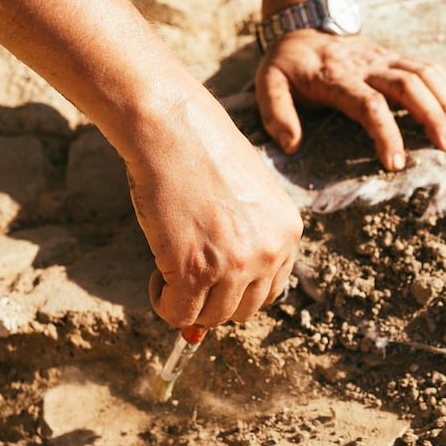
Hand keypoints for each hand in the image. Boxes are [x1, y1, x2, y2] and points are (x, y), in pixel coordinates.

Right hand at [123, 94, 302, 328]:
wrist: (172, 128)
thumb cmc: (201, 153)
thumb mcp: (241, 198)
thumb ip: (241, 243)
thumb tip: (210, 306)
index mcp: (288, 231)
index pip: (270, 289)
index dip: (238, 287)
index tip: (214, 272)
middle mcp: (270, 251)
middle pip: (244, 310)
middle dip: (215, 298)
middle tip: (189, 269)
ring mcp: (235, 264)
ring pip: (212, 317)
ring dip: (188, 302)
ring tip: (170, 267)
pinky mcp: (196, 270)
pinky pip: (180, 314)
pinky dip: (165, 303)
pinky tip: (157, 274)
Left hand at [256, 30, 445, 170]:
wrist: (303, 22)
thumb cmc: (287, 63)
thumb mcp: (268, 83)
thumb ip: (276, 113)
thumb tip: (292, 145)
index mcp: (338, 77)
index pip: (369, 104)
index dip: (386, 133)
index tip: (395, 163)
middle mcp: (367, 65)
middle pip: (409, 85)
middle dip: (431, 116)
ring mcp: (385, 58)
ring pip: (425, 73)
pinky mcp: (395, 57)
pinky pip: (428, 68)